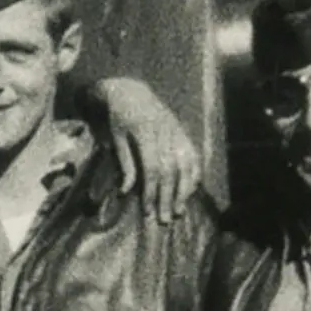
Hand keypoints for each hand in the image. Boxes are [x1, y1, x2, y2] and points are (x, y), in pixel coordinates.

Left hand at [91, 75, 200, 221]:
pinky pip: (194, 155)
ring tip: (178, 210)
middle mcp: (165, 132)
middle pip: (170, 171)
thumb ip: (125, 164)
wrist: (132, 91)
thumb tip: (126, 192)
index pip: (152, 168)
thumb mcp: (116, 138)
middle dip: (168, 197)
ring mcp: (177, 131)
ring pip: (186, 164)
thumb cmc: (119, 118)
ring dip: (183, 190)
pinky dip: (194, 174)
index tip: (148, 211)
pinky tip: (190, 191)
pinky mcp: (183, 132)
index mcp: (145, 132)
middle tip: (165, 219)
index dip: (152, 191)